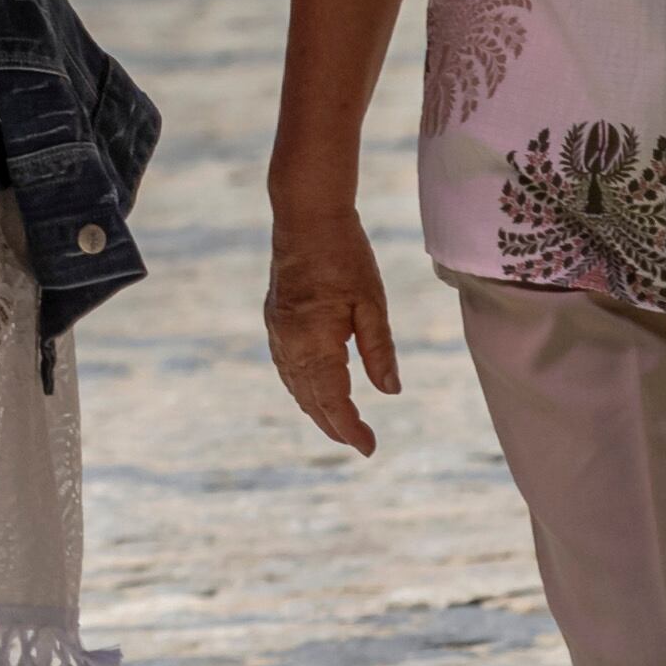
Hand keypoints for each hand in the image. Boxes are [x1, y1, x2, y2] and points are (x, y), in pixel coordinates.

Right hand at [263, 202, 398, 457]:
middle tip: (360, 444)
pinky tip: (315, 391)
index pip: (332, 399)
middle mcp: (289, 343)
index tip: (369, 448)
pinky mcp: (276, 321)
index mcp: (314, 342)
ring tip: (340, 425)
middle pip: (309, 399)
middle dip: (333, 425)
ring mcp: (277, 332)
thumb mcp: (372, 303)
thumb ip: (379, 351)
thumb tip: (389, 392)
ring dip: (316, 409)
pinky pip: (287, 368)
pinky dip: (302, 387)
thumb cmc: (345, 255)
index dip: (350, 427)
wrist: (305, 218)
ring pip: (295, 386)